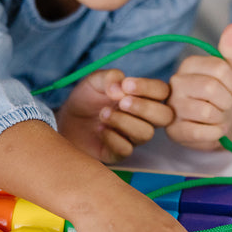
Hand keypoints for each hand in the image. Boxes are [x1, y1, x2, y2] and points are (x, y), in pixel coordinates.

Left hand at [57, 69, 172, 162]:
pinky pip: (126, 149)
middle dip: (144, 108)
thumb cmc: (86, 99)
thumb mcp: (95, 81)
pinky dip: (112, 138)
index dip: (149, 88)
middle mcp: (144, 118)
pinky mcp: (119, 153)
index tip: (126, 85)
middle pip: (165, 116)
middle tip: (122, 102)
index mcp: (143, 97)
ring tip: (103, 114)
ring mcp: (133, 137)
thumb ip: (110, 78)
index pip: (162, 91)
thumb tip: (121, 87)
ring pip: (146, 133)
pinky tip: (100, 130)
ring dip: (124, 121)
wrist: (66, 120)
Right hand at [167, 23, 231, 149]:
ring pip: (206, 112)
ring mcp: (172, 108)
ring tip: (217, 117)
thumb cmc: (224, 94)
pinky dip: (216, 133)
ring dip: (221, 118)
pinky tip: (213, 129)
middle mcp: (175, 83)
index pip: (220, 69)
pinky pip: (202, 133)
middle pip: (211, 89)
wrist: (220, 122)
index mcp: (188, 65)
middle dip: (227, 101)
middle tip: (225, 105)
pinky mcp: (174, 131)